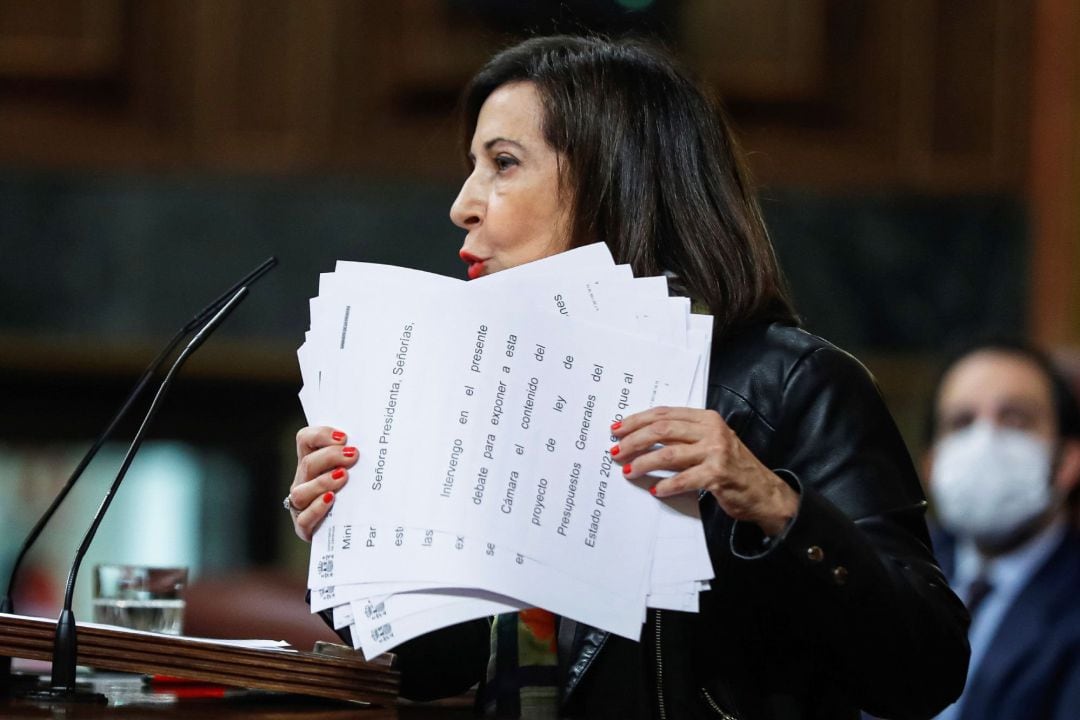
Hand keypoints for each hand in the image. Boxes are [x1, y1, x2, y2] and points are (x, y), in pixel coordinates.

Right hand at [289, 426, 357, 541]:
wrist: (356, 532)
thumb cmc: (361, 495)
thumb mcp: (359, 473)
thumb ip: (363, 457)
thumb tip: (389, 441)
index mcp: (314, 463)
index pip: (305, 440)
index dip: (320, 435)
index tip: (344, 437)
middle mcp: (303, 481)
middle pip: (307, 463)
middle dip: (330, 456)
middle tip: (353, 455)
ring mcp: (302, 505)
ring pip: (301, 491)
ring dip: (322, 482)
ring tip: (343, 477)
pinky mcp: (304, 527)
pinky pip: (304, 519)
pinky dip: (317, 508)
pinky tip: (331, 500)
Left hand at [610, 407, 797, 536]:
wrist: (765, 492)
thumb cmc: (733, 468)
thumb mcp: (711, 443)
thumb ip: (684, 437)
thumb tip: (643, 440)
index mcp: (707, 419)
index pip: (665, 414)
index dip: (637, 420)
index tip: (618, 429)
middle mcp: (712, 431)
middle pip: (662, 430)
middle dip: (634, 440)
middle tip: (616, 450)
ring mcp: (716, 452)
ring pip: (668, 454)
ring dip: (644, 463)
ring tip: (629, 471)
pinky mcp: (718, 475)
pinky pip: (683, 479)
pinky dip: (666, 485)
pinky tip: (655, 489)